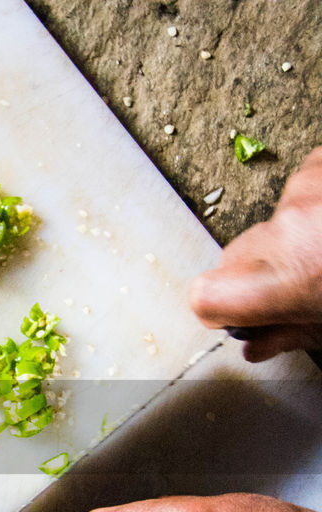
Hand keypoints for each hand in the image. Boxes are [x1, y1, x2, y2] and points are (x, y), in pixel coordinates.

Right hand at [189, 146, 321, 361]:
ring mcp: (305, 191)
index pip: (205, 296)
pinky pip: (301, 186)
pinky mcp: (320, 163)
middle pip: (235, 257)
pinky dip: (315, 202)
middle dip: (257, 273)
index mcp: (287, 277)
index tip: (237, 315)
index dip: (218, 309)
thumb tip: (254, 343)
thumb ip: (290, 334)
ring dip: (293, 236)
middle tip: (300, 285)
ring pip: (270, 222)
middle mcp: (287, 230)